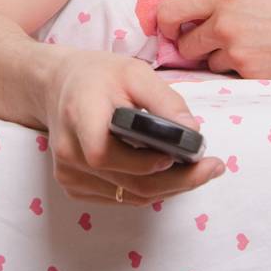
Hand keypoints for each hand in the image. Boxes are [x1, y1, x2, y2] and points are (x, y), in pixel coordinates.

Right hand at [41, 48, 224, 204]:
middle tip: (212, 168)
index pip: (105, 154)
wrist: (58, 86)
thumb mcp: (133, 73)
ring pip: (130, 196)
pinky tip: (167, 173)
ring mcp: (68, 174)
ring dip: (168, 188)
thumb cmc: (98, 76)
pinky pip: (121, 197)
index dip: (144, 162)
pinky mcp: (74, 187)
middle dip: (178, 181)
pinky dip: (149, 190)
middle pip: (129, 183)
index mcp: (79, 116)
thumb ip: (164, 101)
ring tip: (197, 170)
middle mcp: (69, 151)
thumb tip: (193, 133)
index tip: (182, 155)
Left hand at [156, 0, 270, 77]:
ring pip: (207, 61)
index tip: (168, 24)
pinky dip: (237, 68)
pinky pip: (230, 75)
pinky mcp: (253, 76)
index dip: (162, 20)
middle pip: (184, 43)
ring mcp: (238, 54)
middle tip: (208, 35)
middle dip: (191, 40)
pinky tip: (259, 55)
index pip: (169, 11)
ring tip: (244, 43)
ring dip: (216, 55)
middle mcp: (225, 25)